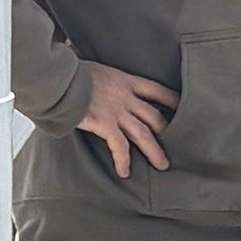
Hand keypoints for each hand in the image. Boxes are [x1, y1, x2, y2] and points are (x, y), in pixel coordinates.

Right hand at [78, 63, 176, 179]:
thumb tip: (96, 77)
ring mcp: (117, 111)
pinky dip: (124, 161)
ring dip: (154, 151)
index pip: (156, 89)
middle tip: (177, 145)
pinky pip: (120, 146)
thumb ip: (103, 77)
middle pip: (154, 116)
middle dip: (168, 132)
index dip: (171, 100)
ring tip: (162, 165)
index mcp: (125, 80)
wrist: (59, 78)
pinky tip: (124, 172)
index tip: (181, 108)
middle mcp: (126, 96)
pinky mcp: (105, 124)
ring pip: (144, 134)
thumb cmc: (70, 71)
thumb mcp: (95, 68)